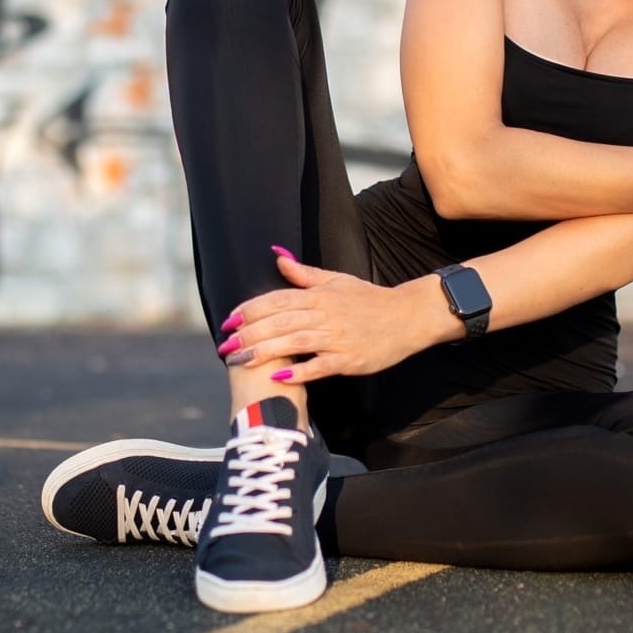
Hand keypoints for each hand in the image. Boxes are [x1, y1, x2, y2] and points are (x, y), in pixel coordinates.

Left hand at [219, 252, 438, 383]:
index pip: (277, 300)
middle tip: (224, 345)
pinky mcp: (350, 359)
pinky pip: (321, 366)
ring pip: (294, 342)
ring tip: (239, 360)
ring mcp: (337, 337)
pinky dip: (300, 370)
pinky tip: (278, 376)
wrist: (407, 317)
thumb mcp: (336, 281)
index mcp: (319, 296)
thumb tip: (277, 256)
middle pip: (279, 322)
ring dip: (264, 351)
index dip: (250, 310)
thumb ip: (304, 274)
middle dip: (248, 333)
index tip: (229, 321)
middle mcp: (325, 314)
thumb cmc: (369, 300)